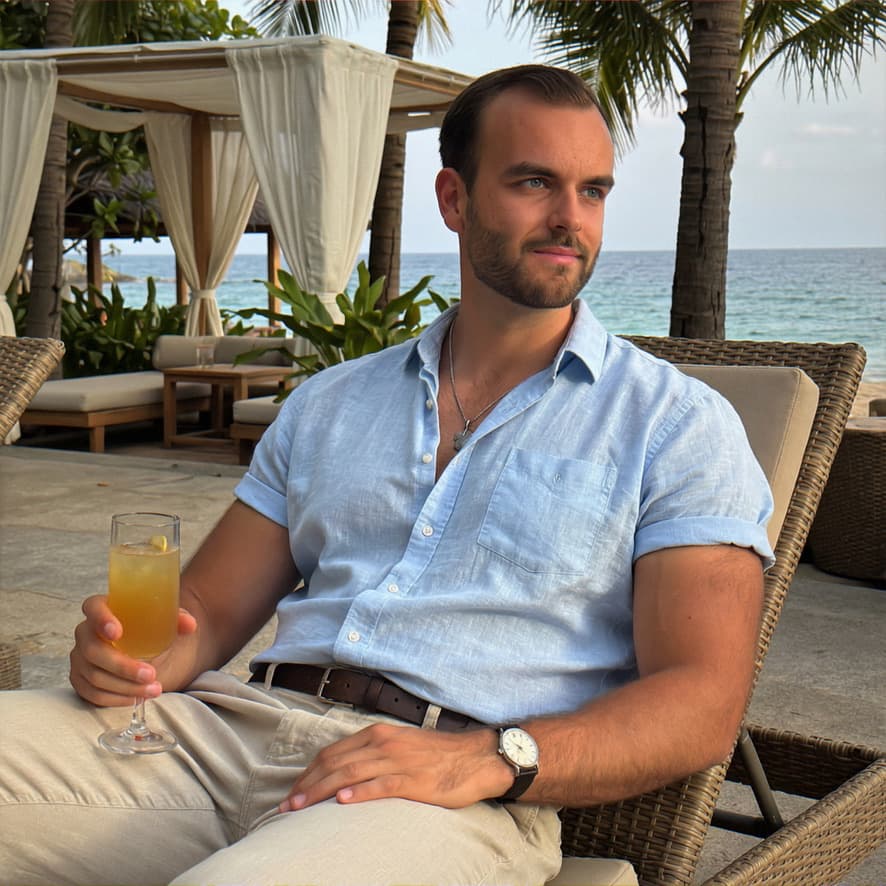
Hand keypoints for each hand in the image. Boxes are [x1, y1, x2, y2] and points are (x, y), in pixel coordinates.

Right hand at [68, 594, 196, 706]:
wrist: (142, 647)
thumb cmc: (149, 628)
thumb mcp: (164, 620)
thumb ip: (178, 619)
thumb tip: (190, 625)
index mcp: (102, 608)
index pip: (92, 607)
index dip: (101, 619)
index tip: (118, 633)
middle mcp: (85, 632)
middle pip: (93, 650)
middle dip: (122, 666)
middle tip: (151, 673)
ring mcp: (80, 657)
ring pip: (95, 676)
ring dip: (125, 686)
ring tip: (153, 689)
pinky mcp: (80, 679)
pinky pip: (91, 693)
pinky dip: (115, 699)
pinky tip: (136, 698)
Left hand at [278, 723, 513, 811]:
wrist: (475, 757)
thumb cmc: (437, 756)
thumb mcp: (400, 746)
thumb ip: (373, 754)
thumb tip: (344, 772)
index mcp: (378, 734)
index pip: (333, 752)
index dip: (309, 772)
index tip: (293, 791)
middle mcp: (383, 743)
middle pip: (335, 762)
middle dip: (307, 784)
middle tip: (287, 805)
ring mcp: (398, 761)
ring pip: (350, 773)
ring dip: (321, 790)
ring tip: (301, 807)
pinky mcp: (414, 780)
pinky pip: (381, 785)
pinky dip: (359, 792)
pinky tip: (342, 802)